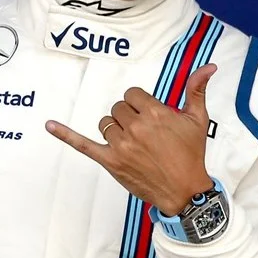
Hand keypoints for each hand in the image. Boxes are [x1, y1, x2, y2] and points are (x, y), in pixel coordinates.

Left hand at [46, 63, 217, 213]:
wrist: (185, 190)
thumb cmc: (192, 154)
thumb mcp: (197, 120)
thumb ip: (197, 90)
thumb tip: (208, 66)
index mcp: (155, 114)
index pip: (133, 95)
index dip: (141, 104)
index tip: (150, 116)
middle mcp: (136, 127)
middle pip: (118, 108)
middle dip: (129, 117)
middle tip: (145, 133)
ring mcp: (121, 145)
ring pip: (106, 124)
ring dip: (116, 129)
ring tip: (133, 143)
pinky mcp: (110, 161)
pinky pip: (83, 144)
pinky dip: (65, 134)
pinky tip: (49, 125)